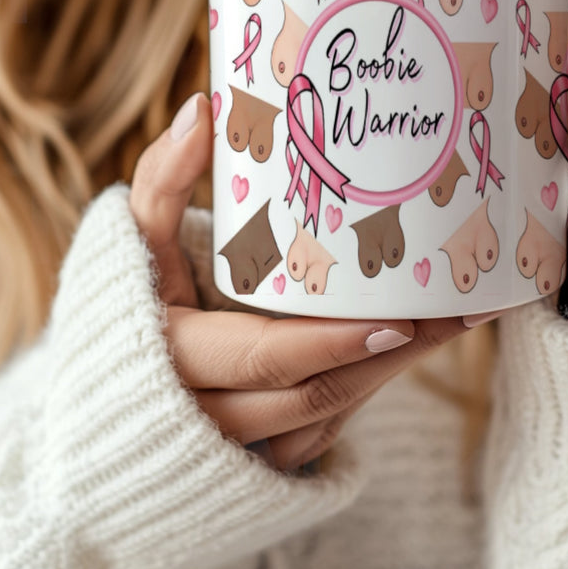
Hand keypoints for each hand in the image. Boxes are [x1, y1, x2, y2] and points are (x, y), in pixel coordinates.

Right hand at [129, 93, 481, 471]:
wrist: (117, 397)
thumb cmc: (128, 305)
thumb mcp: (136, 244)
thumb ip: (162, 179)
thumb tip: (202, 108)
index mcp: (171, 359)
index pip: (263, 358)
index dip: (332, 345)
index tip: (398, 320)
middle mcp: (204, 418)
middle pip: (312, 393)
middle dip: (384, 356)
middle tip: (444, 313)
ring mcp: (236, 449)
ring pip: (326, 416)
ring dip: (388, 373)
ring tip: (450, 322)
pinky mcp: (260, 460)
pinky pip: (323, 433)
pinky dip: (367, 389)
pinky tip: (413, 346)